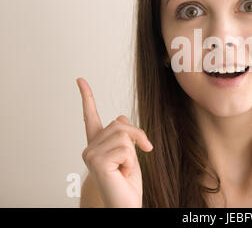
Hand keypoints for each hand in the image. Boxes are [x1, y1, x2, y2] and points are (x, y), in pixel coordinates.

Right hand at [76, 77, 152, 206]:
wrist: (125, 204)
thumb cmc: (127, 182)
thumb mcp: (130, 153)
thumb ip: (124, 134)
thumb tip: (121, 116)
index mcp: (97, 144)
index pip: (90, 116)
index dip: (86, 97)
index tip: (80, 79)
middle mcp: (90, 147)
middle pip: (120, 124)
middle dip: (137, 136)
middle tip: (139, 155)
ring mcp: (91, 155)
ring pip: (124, 135)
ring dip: (134, 152)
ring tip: (125, 168)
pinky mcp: (97, 162)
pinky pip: (125, 149)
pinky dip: (131, 161)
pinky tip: (122, 173)